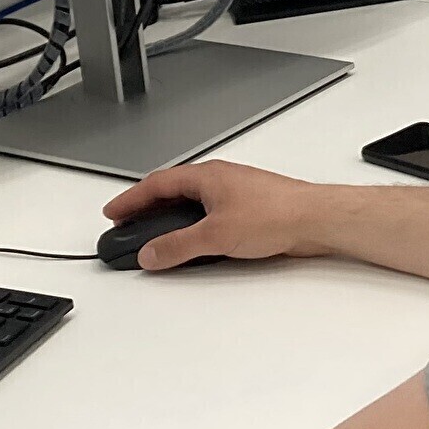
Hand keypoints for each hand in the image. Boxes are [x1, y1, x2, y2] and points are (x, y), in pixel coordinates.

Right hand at [103, 161, 330, 271]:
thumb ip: (178, 246)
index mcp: (206, 176)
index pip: (156, 184)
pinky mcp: (248, 211)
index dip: (130, 199)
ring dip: (170, 220)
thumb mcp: (216, 235)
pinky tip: (194, 243)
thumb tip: (151, 253)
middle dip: (146, 209)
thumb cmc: (276, 213)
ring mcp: (234, 194)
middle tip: (128, 225)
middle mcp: (218, 180)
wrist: (315, 219)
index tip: (113, 212)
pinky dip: (192, 227)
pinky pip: (209, 216)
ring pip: (191, 205)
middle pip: (171, 192)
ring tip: (155, 238)